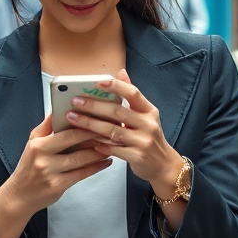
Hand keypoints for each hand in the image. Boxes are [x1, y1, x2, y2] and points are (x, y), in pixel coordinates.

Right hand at [1, 115, 111, 215]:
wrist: (20, 195)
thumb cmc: (28, 167)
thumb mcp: (32, 143)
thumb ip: (46, 126)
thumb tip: (58, 110)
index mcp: (38, 145)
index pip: (65, 132)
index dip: (84, 125)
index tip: (98, 119)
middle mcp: (44, 159)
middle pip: (75, 143)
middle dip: (94, 136)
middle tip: (109, 131)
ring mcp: (51, 173)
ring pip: (81, 160)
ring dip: (99, 152)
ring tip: (111, 146)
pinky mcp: (59, 186)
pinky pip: (82, 174)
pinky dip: (96, 167)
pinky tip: (105, 162)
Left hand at [66, 69, 182, 191]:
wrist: (164, 165)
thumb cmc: (149, 137)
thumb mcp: (146, 115)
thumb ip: (131, 96)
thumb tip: (121, 72)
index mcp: (149, 111)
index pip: (133, 93)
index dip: (116, 86)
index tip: (97, 82)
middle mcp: (148, 124)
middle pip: (118, 111)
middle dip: (94, 106)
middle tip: (75, 101)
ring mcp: (143, 141)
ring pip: (112, 130)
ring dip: (90, 124)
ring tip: (73, 118)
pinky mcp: (137, 157)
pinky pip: (113, 149)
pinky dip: (98, 144)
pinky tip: (85, 140)